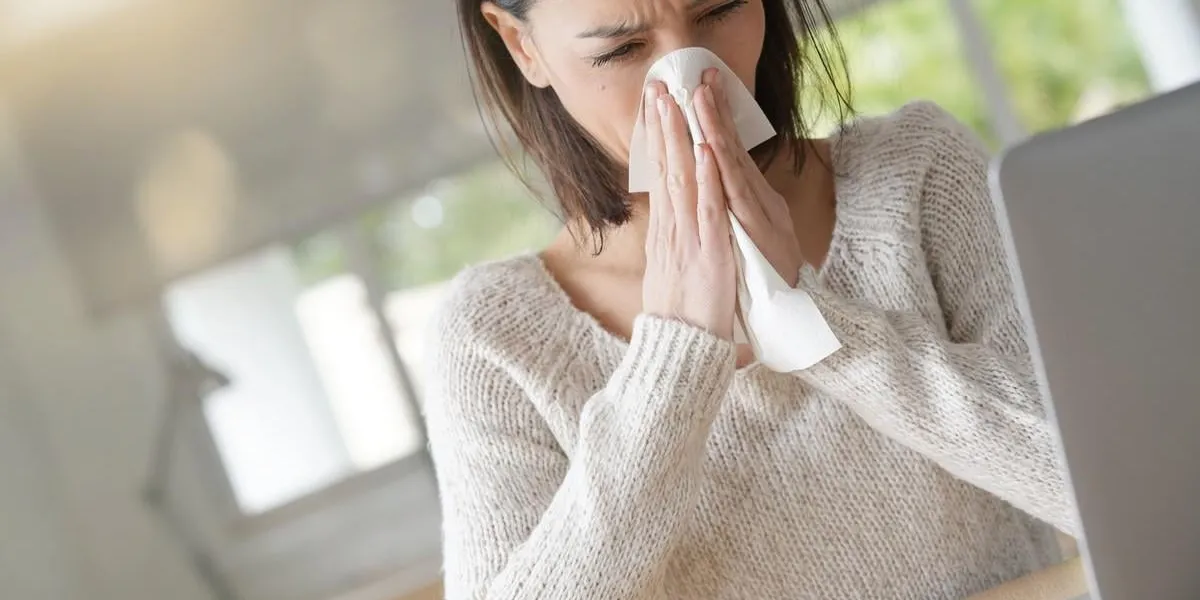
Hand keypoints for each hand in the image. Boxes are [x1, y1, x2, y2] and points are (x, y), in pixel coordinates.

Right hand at [640, 81, 736, 339]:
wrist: (681, 355)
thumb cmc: (681, 320)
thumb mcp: (669, 274)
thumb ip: (671, 245)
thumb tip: (667, 225)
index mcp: (665, 234)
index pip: (659, 177)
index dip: (658, 140)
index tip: (655, 107)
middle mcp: (672, 231)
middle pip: (664, 169)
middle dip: (662, 126)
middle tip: (657, 86)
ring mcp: (688, 241)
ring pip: (680, 180)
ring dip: (678, 139)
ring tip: (675, 102)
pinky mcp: (708, 254)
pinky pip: (706, 211)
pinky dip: (704, 179)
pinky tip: (702, 150)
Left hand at [693, 69, 804, 286]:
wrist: (782, 319)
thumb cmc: (763, 281)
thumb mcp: (746, 240)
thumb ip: (736, 213)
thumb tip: (722, 189)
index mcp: (748, 203)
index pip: (726, 156)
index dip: (714, 122)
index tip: (701, 89)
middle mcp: (753, 203)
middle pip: (730, 152)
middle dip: (715, 112)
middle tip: (702, 76)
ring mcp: (753, 216)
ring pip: (730, 167)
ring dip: (716, 129)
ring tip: (703, 96)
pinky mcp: (752, 234)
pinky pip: (734, 200)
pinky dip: (722, 172)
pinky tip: (712, 147)